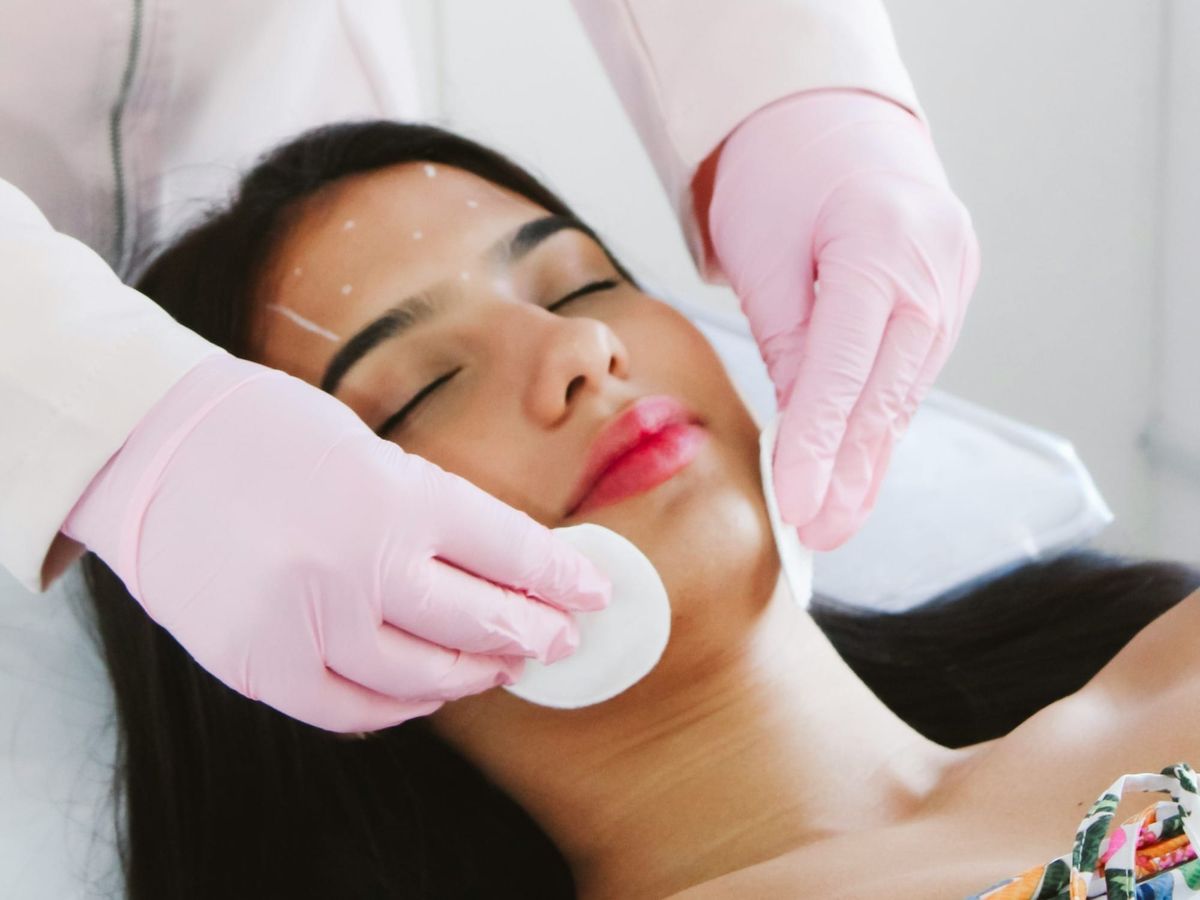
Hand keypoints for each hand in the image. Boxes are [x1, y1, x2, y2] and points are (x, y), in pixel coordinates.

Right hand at [64, 354, 609, 730]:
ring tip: (499, 667)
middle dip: (534, 634)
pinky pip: (350, 709)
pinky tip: (423, 692)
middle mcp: (361, 565)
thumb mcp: (370, 452)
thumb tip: (500, 574)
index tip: (592, 592)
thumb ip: (431, 517)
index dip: (562, 578)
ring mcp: (307, 622)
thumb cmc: (269, 433)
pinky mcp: (259, 665)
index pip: (512, 552)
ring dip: (473, 676)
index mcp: (398, 496)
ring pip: (422, 680)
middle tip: (558, 638)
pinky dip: (397, 707)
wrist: (150, 445)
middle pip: (479, 623)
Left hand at [705, 89, 979, 549]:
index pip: (846, 370)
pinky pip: (907, 374)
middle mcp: (934, 270)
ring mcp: (950, 286)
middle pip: (888, 392)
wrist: (830, 121)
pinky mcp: (944, 301)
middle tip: (818, 534)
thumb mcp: (766, 257)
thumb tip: (803, 441)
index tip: (795, 504)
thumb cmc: (780, 178)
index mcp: (884, 244)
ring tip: (835, 521)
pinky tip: (860, 471)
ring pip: (903, 392)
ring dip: (869, 460)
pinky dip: (880, 424)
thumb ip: (790, 346)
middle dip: (852, 472)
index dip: (820, 446)